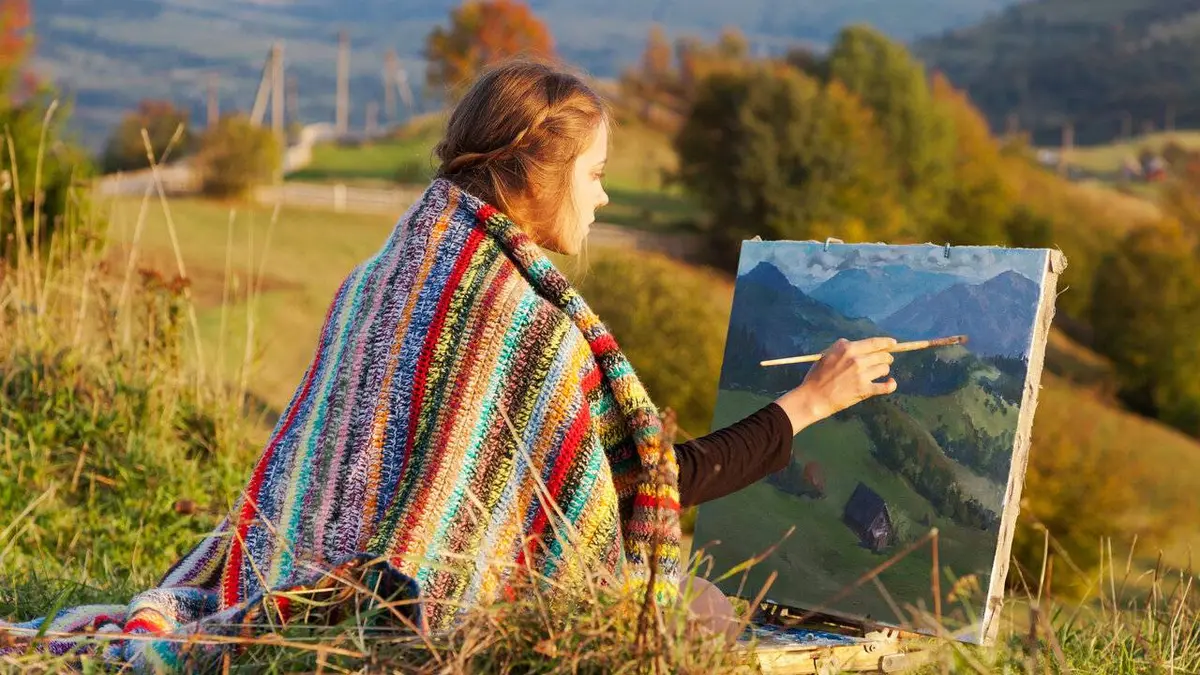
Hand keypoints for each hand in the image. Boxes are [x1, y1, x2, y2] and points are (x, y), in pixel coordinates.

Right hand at [773, 337, 897, 434]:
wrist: (813, 398)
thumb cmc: (816, 376)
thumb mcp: (826, 354)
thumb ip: (843, 348)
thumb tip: (860, 347)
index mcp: (847, 348)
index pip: (874, 343)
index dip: (886, 343)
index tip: (893, 343)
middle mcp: (856, 359)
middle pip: (882, 356)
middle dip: (886, 357)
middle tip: (885, 361)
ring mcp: (862, 375)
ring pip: (884, 369)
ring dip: (883, 370)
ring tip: (879, 373)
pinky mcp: (864, 390)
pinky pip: (885, 387)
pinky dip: (891, 385)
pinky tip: (891, 383)